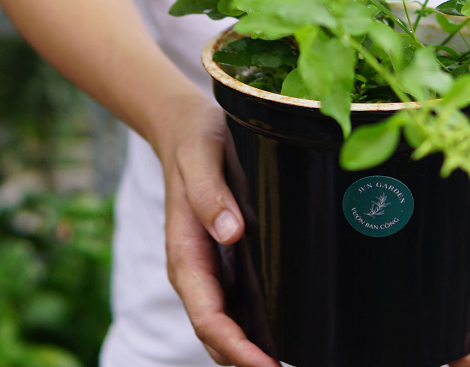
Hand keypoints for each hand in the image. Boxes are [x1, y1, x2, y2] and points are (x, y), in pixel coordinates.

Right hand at [154, 94, 280, 366]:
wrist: (184, 127)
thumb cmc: (194, 140)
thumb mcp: (201, 156)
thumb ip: (209, 193)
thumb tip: (230, 232)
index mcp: (185, 252)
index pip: (208, 316)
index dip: (234, 346)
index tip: (264, 365)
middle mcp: (196, 268)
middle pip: (217, 332)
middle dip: (244, 361)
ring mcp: (210, 266)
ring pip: (227, 324)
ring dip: (249, 351)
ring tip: (285, 365)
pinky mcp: (225, 257)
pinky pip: (237, 303)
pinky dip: (253, 328)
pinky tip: (280, 338)